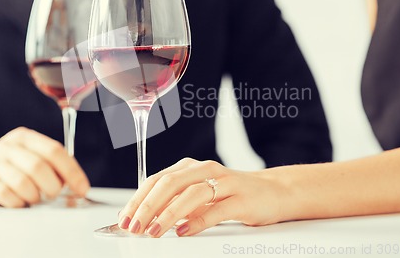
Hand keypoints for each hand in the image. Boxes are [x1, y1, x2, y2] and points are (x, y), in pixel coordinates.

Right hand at [0, 127, 89, 207]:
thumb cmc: (12, 166)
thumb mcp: (32, 157)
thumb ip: (53, 167)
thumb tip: (77, 186)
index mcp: (26, 137)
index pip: (55, 151)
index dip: (72, 172)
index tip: (82, 188)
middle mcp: (9, 146)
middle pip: (38, 166)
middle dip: (52, 186)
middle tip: (53, 195)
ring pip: (22, 182)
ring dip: (34, 196)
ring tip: (34, 198)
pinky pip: (5, 194)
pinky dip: (17, 202)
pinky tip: (19, 201)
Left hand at [118, 158, 287, 236]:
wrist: (273, 191)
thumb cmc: (232, 194)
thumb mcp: (200, 195)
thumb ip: (176, 202)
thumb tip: (145, 218)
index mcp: (191, 167)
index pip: (157, 179)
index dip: (138, 199)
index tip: (125, 218)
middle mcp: (206, 170)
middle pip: (170, 184)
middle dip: (147, 206)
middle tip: (134, 226)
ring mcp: (225, 183)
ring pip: (190, 194)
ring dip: (168, 214)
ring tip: (153, 231)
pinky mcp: (241, 199)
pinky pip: (215, 209)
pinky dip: (197, 221)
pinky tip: (183, 231)